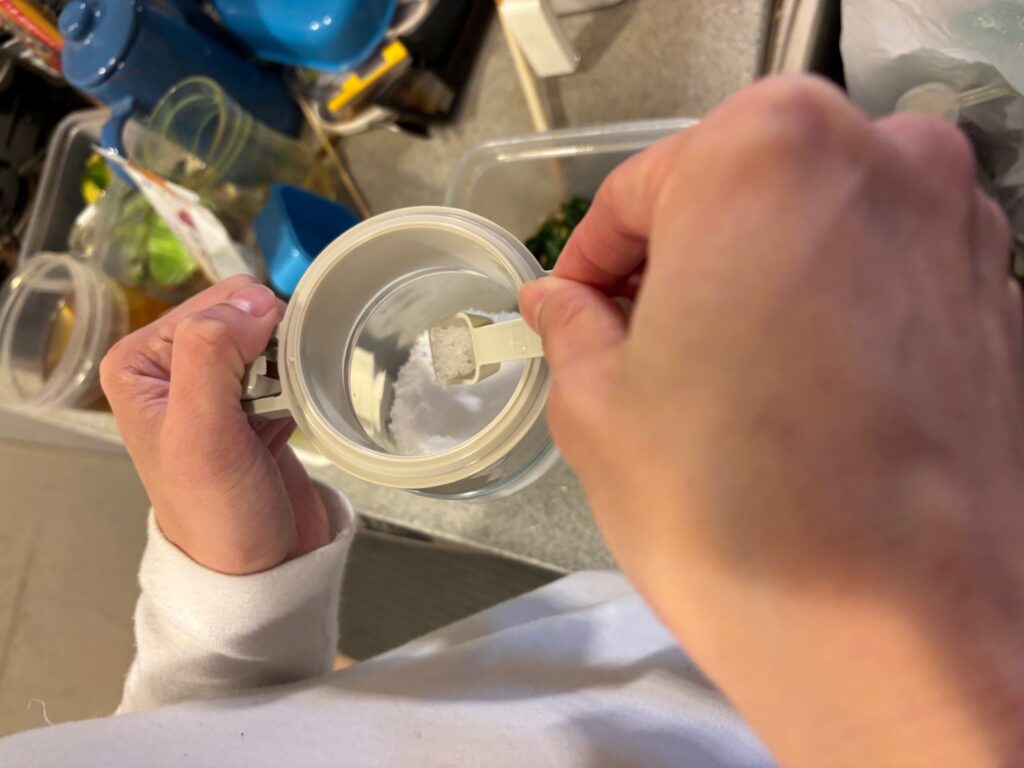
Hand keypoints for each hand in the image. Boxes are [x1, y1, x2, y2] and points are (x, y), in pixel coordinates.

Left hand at [101, 276, 329, 574]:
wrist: (257, 568)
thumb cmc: (218, 512)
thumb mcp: (202, 431)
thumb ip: (213, 353)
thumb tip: (255, 300)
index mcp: (141, 362)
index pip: (212, 305)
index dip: (249, 330)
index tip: (260, 382)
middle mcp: (174, 367)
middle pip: (243, 313)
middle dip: (271, 345)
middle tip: (273, 395)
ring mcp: (216, 386)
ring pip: (270, 334)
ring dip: (290, 362)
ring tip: (286, 402)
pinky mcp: (254, 404)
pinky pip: (287, 364)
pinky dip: (301, 378)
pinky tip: (296, 407)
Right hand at [521, 76, 1023, 766]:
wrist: (896, 641)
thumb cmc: (730, 509)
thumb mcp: (599, 406)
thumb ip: (572, 326)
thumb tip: (559, 302)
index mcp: (766, 153)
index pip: (641, 186)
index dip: (592, 258)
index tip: (575, 310)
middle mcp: (883, 162)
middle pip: (735, 191)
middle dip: (676, 260)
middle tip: (637, 343)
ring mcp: (958, 229)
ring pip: (813, 228)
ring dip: (755, 280)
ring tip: (720, 375)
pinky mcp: (999, 302)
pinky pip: (882, 277)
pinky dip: (829, 311)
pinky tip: (799, 394)